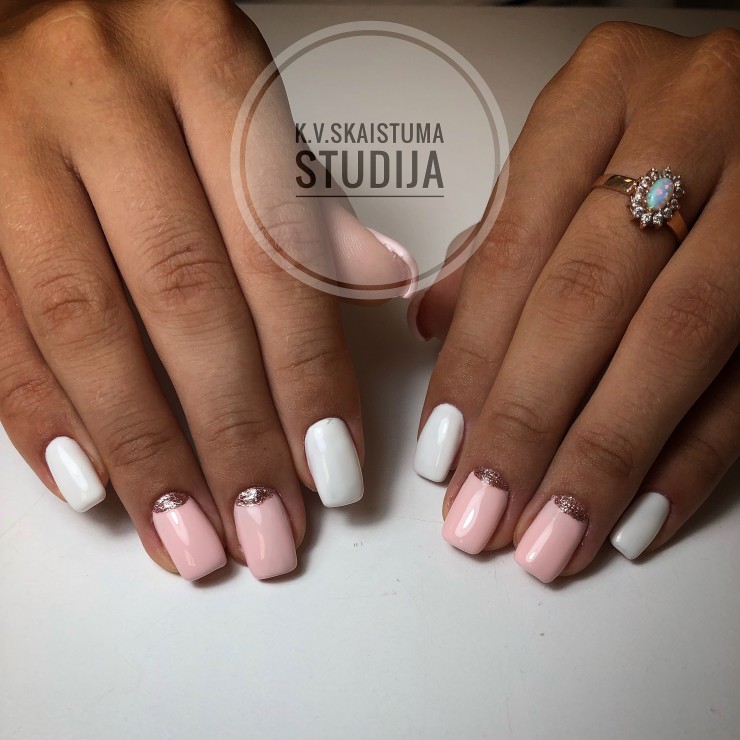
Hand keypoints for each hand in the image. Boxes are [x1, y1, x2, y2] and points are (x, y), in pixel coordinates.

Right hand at [0, 0, 413, 579]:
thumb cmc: (151, 53)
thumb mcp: (242, 95)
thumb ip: (300, 195)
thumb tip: (381, 277)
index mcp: (204, 60)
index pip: (274, 252)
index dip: (305, 374)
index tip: (330, 468)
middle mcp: (104, 95)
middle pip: (184, 302)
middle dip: (230, 435)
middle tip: (264, 531)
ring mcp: (12, 139)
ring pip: (88, 325)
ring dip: (145, 449)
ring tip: (190, 535)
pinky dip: (43, 413)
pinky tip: (93, 484)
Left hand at [411, 22, 739, 581]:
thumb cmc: (661, 123)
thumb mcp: (572, 152)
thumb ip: (503, 237)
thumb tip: (432, 323)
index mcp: (603, 91)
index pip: (514, 253)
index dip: (474, 362)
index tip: (444, 448)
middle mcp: (690, 120)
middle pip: (586, 301)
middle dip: (529, 423)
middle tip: (485, 510)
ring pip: (676, 342)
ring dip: (606, 456)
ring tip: (554, 535)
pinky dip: (693, 453)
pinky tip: (641, 514)